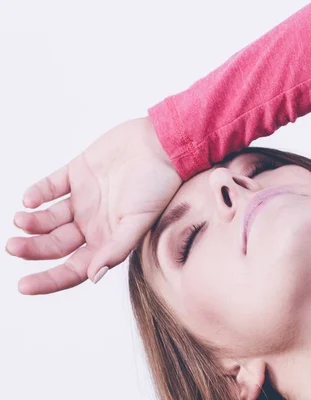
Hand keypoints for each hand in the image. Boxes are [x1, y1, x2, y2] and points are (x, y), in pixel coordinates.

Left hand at [6, 117, 182, 293]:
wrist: (162, 144)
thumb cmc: (160, 185)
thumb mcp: (141, 220)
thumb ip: (117, 248)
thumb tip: (94, 276)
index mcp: (108, 239)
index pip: (75, 268)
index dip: (50, 280)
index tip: (23, 286)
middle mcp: (93, 222)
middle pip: (55, 244)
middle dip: (33, 249)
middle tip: (12, 246)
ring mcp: (84, 198)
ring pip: (48, 218)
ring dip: (31, 223)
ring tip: (20, 220)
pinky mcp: (77, 173)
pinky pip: (50, 187)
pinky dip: (37, 194)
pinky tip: (30, 200)